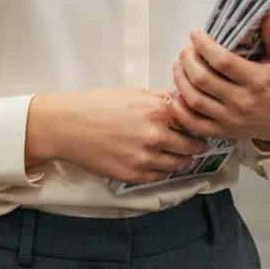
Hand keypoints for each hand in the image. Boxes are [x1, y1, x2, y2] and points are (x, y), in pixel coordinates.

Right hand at [25, 88, 208, 184]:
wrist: (69, 126)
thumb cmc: (96, 105)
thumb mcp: (133, 92)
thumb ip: (160, 98)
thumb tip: (182, 101)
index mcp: (157, 110)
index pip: (194, 120)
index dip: (199, 123)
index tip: (201, 125)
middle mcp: (155, 135)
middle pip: (191, 146)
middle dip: (196, 145)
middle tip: (198, 144)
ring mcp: (145, 158)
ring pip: (179, 164)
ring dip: (183, 160)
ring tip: (182, 156)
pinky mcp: (134, 174)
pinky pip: (160, 176)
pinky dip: (164, 170)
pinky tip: (160, 162)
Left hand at [168, 16, 269, 146]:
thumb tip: (266, 13)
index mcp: (257, 81)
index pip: (222, 61)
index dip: (204, 45)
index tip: (196, 34)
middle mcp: (242, 101)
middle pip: (203, 79)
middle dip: (187, 60)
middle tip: (185, 49)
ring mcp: (230, 119)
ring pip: (194, 99)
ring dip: (180, 80)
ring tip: (178, 65)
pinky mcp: (223, 132)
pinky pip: (193, 124)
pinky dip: (179, 110)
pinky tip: (175, 94)